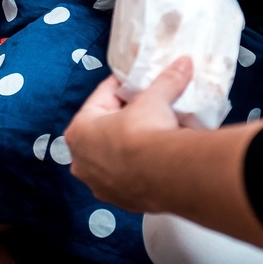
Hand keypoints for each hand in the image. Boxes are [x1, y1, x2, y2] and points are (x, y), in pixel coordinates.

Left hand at [65, 57, 191, 210]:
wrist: (165, 175)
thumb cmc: (146, 133)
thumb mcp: (155, 99)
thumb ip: (166, 80)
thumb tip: (183, 62)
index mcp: (79, 131)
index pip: (102, 98)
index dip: (121, 87)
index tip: (137, 81)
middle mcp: (81, 162)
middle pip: (105, 130)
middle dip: (124, 119)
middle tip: (147, 108)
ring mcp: (99, 185)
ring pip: (114, 158)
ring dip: (130, 146)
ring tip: (154, 134)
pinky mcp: (119, 201)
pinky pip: (128, 178)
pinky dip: (138, 168)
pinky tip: (155, 160)